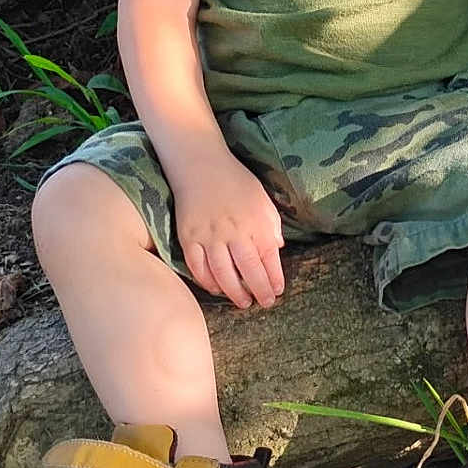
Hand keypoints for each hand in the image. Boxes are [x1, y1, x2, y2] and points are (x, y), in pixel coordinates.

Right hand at [171, 151, 285, 308]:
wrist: (200, 164)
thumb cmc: (235, 180)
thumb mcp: (262, 199)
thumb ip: (271, 225)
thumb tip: (276, 250)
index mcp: (255, 221)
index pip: (268, 258)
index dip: (274, 278)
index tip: (278, 291)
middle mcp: (234, 231)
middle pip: (248, 270)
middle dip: (259, 291)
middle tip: (264, 303)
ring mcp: (209, 235)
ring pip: (223, 274)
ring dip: (234, 293)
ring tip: (243, 303)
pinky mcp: (189, 237)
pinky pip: (198, 267)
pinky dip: (207, 282)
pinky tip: (216, 289)